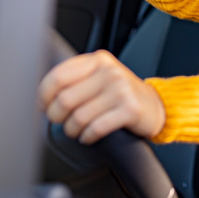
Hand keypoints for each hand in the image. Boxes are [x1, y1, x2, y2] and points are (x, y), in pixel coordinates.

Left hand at [38, 50, 165, 143]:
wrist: (155, 105)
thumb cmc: (122, 94)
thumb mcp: (101, 77)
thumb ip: (77, 79)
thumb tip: (43, 97)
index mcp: (98, 61)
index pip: (58, 77)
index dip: (44, 96)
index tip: (44, 106)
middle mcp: (109, 72)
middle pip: (65, 99)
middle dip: (57, 117)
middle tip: (61, 122)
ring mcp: (121, 90)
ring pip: (79, 117)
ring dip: (72, 130)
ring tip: (77, 131)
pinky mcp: (130, 109)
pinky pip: (96, 128)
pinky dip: (87, 137)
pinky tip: (89, 136)